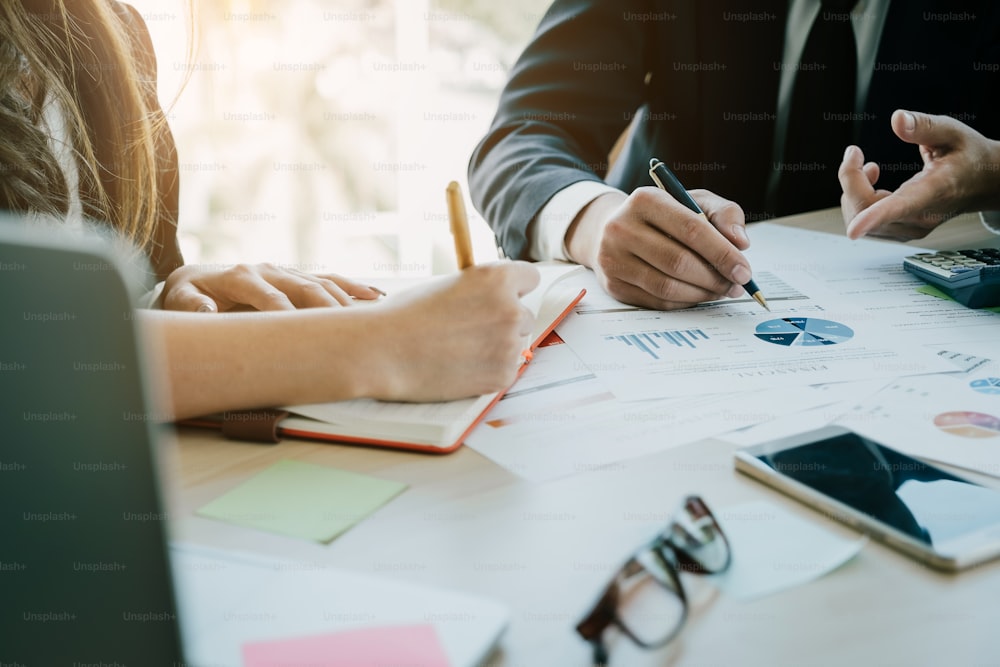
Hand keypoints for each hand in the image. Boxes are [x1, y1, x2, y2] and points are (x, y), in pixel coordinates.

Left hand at [161, 263, 382, 311]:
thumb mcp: (180, 301)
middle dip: (327, 310)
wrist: (196, 281)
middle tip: (347, 332)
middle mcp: (268, 270)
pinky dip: (352, 287)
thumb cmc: (189, 297)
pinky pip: (329, 280)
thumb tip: (206, 310)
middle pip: (305, 288)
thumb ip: (191, 307)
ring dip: (346, 301)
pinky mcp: (296, 278)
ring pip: (322, 284)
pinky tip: (375, 296)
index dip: (286, 314)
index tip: (301, 336)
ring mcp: (285, 273)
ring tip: (371, 319)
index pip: (270, 297)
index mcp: (241, 276)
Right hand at [365, 261, 539, 401]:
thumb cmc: (406, 316)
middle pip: (524, 314)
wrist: (384, 351)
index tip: (504, 297)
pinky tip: (462, 365)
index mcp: (497, 279)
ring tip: (462, 348)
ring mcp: (508, 345)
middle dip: (504, 321)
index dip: (514, 288)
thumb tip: (498, 296)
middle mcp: (510, 309)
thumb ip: (480, 289)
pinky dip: (490, 369)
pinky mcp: (502, 375)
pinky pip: (508, 369)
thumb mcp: (448, 285)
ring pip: (517, 343)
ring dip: (498, 346)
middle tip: (472, 329)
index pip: (530, 278)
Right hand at [566, 188, 752, 309]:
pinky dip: (684, 302)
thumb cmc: (663, 216)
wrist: (615, 229)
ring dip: (701, 294)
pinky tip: (697, 294)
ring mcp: (613, 258)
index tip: (743, 270)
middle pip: (678, 262)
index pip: (691, 229)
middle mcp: (622, 228)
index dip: (722, 253)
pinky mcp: (613, 284)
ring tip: (720, 290)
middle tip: (735, 285)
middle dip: (714, 278)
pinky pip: (656, 301)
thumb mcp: (695, 202)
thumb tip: (740, 242)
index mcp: (646, 200)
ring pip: (667, 287)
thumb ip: (725, 214)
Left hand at [840, 109, 999, 240]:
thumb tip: (897, 119)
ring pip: (859, 218)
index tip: (853, 230)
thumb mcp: (952, 132)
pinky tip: (872, 182)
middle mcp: (921, 217)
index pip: (903, 206)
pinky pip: (865, 221)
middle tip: (854, 154)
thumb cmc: (968, 156)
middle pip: (865, 210)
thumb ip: (924, 126)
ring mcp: (910, 228)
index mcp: (936, 190)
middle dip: (850, 180)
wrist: (983, 183)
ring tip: (870, 168)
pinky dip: (859, 200)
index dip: (875, 217)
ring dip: (853, 190)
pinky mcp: (901, 232)